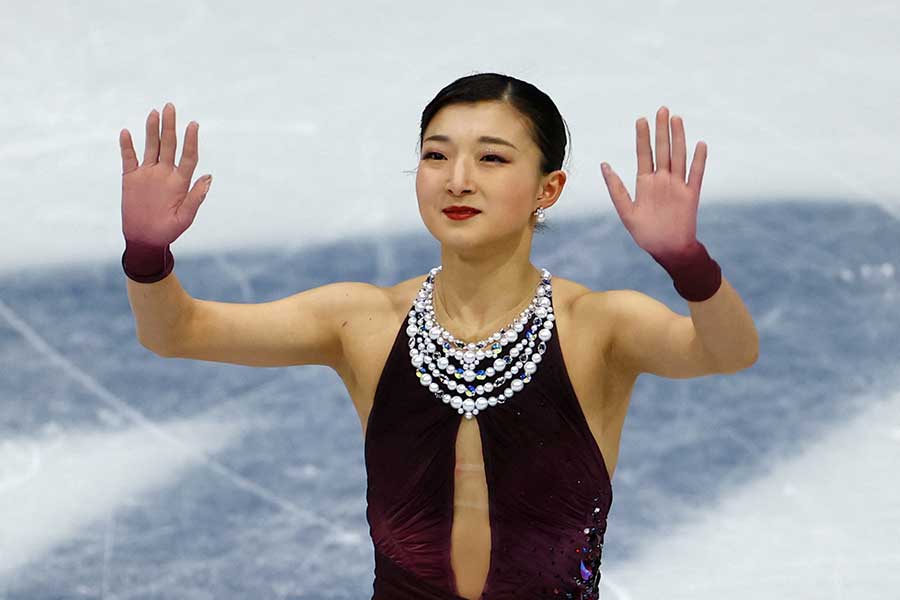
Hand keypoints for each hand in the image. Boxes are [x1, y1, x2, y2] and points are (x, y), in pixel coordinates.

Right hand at [119, 102, 210, 245]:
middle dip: (170, 126)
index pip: (188, 156)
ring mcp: (148, 173)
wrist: (145, 239)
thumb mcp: (184, 217)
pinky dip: (127, 146)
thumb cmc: (168, 230)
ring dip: (152, 130)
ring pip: (151, 147)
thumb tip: (209, 177)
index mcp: (180, 181)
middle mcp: (165, 173)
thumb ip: (195, 198)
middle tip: (170, 107)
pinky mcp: (131, 178)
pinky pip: (128, 158)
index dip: (191, 140)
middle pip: (169, 145)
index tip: (193, 125)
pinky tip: (126, 132)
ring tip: (154, 113)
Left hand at [600, 106, 706, 256]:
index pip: (643, 154)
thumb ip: (616, 188)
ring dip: (678, 138)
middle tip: (662, 109)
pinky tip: (700, 145)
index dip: (643, 137)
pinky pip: (696, 175)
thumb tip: (604, 165)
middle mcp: (662, 181)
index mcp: (645, 183)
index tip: (641, 119)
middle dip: (661, 130)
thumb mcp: (626, 211)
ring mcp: (677, 186)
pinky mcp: (691, 195)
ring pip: (678, 156)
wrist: (668, 250)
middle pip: (662, 150)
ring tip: (677, 119)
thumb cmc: (646, 234)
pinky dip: (699, 160)